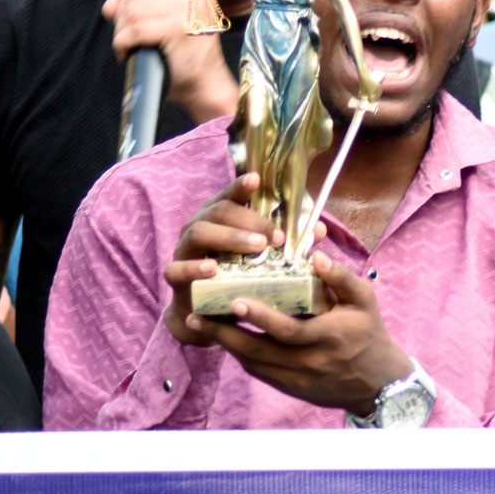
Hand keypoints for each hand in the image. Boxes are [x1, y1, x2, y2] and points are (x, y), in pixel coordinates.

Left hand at [102, 0, 237, 121]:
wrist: (203, 82)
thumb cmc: (184, 51)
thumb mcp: (168, 17)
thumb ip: (139, 2)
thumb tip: (110, 5)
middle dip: (122, 14)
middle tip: (128, 35)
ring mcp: (189, 8)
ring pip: (131, 10)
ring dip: (121, 31)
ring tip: (130, 45)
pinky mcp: (178, 28)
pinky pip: (133, 30)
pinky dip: (122, 44)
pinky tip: (129, 53)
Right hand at [164, 173, 280, 345]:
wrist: (205, 314)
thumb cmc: (236, 278)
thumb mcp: (263, 260)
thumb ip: (287, 243)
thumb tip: (320, 229)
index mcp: (219, 218)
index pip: (229, 196)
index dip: (241, 186)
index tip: (257, 179)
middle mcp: (199, 227)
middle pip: (218, 210)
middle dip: (249, 220)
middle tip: (276, 237)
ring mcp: (183, 250)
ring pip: (198, 232)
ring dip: (229, 237)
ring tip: (256, 247)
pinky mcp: (175, 277)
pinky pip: (177, 268)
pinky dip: (194, 267)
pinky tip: (213, 268)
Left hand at [185, 251, 412, 415]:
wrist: (377, 381)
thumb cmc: (369, 332)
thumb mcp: (365, 300)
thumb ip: (341, 277)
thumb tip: (315, 255)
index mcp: (328, 337)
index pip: (288, 330)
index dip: (260, 318)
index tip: (236, 301)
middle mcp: (309, 362)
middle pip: (258, 351)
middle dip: (223, 334)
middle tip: (195, 316)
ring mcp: (298, 379)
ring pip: (253, 363)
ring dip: (225, 344)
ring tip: (200, 324)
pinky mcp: (291, 389)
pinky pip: (259, 372)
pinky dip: (240, 354)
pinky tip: (226, 338)